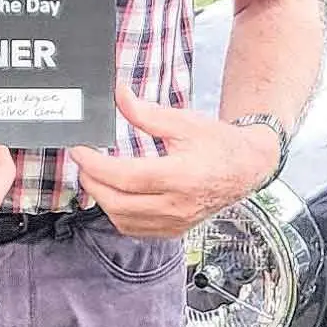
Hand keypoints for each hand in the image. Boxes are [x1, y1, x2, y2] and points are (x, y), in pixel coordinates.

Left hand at [70, 87, 277, 239]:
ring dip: (102, 199)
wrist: (246, 168)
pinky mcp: (174, 230)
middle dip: (92, 182)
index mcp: (181, 176)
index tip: (80, 150)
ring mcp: (175, 221)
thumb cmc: (218, 143)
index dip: (95, 164)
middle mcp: (177, 205)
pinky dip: (118, 213)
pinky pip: (135, 229)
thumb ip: (146, 113)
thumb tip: (119, 96)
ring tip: (96, 177)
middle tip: (83, 163)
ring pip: (123, 220)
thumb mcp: (183, 122)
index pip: (126, 176)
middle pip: (118, 203)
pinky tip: (115, 195)